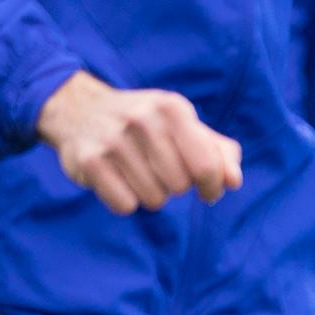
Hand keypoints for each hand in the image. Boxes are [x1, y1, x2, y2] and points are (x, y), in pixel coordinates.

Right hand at [36, 71, 242, 214]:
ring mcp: (113, 140)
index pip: (206, 166)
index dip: (212, 186)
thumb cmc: (147, 124)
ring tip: (139, 172)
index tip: (208, 189)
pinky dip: (126, 200)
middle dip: (177, 186)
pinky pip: (125, 205)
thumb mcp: (185, 126)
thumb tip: (233, 182)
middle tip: (162, 171)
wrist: (80, 109)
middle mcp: (142, 120)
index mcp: (173, 109)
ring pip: (153, 199)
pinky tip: (119, 179)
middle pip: (180, 185)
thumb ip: (219, 152)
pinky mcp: (88, 161)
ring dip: (151, 194)